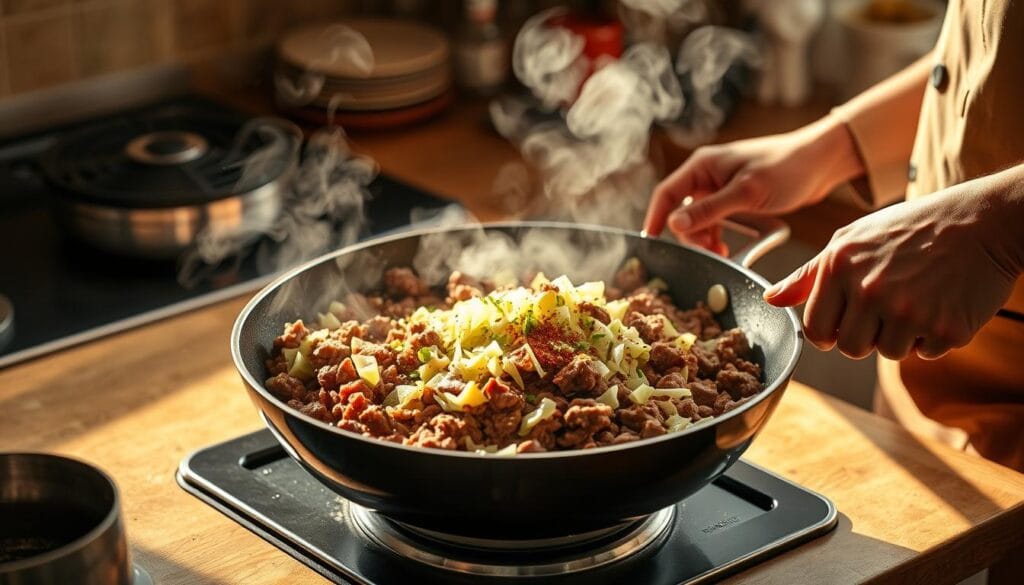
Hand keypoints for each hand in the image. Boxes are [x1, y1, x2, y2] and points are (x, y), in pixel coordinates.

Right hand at [644, 115, 864, 253]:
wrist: (822, 162)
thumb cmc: (787, 168)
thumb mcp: (746, 192)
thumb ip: (709, 210)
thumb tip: (674, 225)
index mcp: (703, 165)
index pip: (666, 193)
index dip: (655, 219)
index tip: (651, 244)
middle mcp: (707, 175)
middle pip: (681, 210)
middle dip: (690, 235)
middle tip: (708, 253)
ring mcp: (721, 187)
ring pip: (699, 219)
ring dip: (705, 239)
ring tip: (721, 254)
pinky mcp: (736, 198)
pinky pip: (717, 221)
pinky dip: (718, 236)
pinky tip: (728, 250)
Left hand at [764, 170, 1023, 359]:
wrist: (981, 221)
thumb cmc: (910, 228)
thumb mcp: (850, 239)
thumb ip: (808, 275)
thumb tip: (770, 299)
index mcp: (839, 268)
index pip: (817, 331)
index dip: (831, 331)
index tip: (847, 320)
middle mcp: (870, 291)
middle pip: (851, 348)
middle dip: (866, 334)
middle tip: (889, 302)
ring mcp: (908, 312)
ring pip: (887, 353)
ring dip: (900, 335)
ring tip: (917, 296)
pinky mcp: (945, 328)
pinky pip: (925, 353)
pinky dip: (933, 336)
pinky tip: (941, 302)